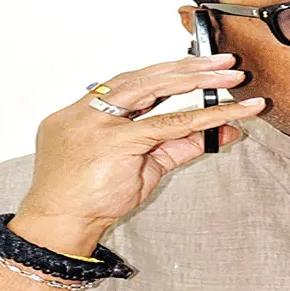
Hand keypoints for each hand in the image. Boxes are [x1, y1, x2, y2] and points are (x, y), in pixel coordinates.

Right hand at [12, 53, 264, 251]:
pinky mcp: (115, 142)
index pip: (131, 82)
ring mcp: (98, 124)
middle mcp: (87, 112)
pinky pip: (168, 124)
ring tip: (230, 78)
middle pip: (143, 77)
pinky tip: (229, 114)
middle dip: (187, 67)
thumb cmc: (88, 201)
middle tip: (223, 63)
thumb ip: (179, 146)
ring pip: (153, 88)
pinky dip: (204, 117)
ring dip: (196, 80)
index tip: (197, 65)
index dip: (168, 71)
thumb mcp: (141, 168)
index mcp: (83, 113)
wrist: (60, 227)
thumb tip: (222, 132)